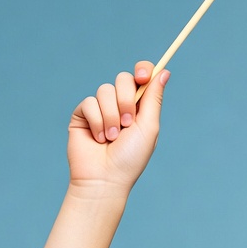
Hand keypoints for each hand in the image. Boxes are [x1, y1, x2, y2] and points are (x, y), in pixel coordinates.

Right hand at [67, 61, 168, 195]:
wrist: (105, 178)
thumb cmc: (131, 157)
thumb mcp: (149, 127)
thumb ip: (154, 98)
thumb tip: (164, 71)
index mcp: (141, 107)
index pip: (141, 77)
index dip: (142, 70)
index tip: (141, 76)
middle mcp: (120, 105)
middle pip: (123, 79)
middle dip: (127, 99)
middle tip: (128, 123)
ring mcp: (100, 109)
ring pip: (104, 90)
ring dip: (112, 116)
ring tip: (112, 137)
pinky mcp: (82, 115)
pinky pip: (89, 102)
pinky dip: (97, 121)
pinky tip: (98, 138)